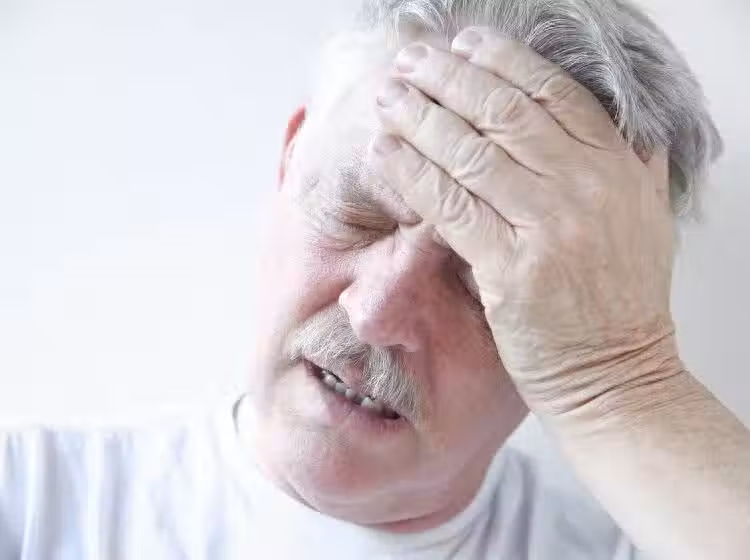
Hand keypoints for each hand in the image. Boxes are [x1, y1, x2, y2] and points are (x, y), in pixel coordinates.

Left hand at [369, 27, 682, 418]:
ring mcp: (548, 228)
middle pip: (504, 114)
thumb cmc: (624, 304)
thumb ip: (634, 170)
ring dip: (421, 119)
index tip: (466, 45)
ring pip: (471, 155)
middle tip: (410, 62)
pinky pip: (450, 207)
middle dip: (448, 80)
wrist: (618, 376)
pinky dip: (413, 174)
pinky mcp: (510, 270)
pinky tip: (387, 152)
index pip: (555, 95)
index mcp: (618, 170)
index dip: (504, 62)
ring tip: (388, 98)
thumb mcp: (647, 223)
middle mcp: (585, 189)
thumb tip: (623, 130)